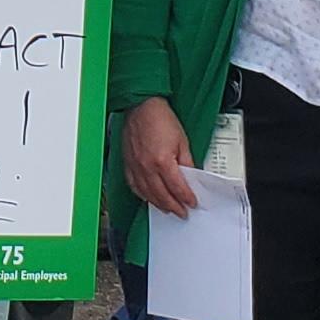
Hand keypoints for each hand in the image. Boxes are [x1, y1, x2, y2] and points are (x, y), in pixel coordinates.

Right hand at [122, 96, 198, 217]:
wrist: (141, 105)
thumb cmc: (160, 118)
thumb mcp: (182, 140)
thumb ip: (186, 161)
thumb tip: (190, 176)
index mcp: (163, 161)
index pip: (178, 188)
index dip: (187, 198)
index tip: (192, 203)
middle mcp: (147, 167)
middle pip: (162, 196)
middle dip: (174, 207)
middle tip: (182, 213)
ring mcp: (135, 167)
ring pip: (147, 195)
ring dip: (159, 205)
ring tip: (168, 209)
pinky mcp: (128, 164)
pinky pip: (134, 186)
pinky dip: (142, 195)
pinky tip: (148, 198)